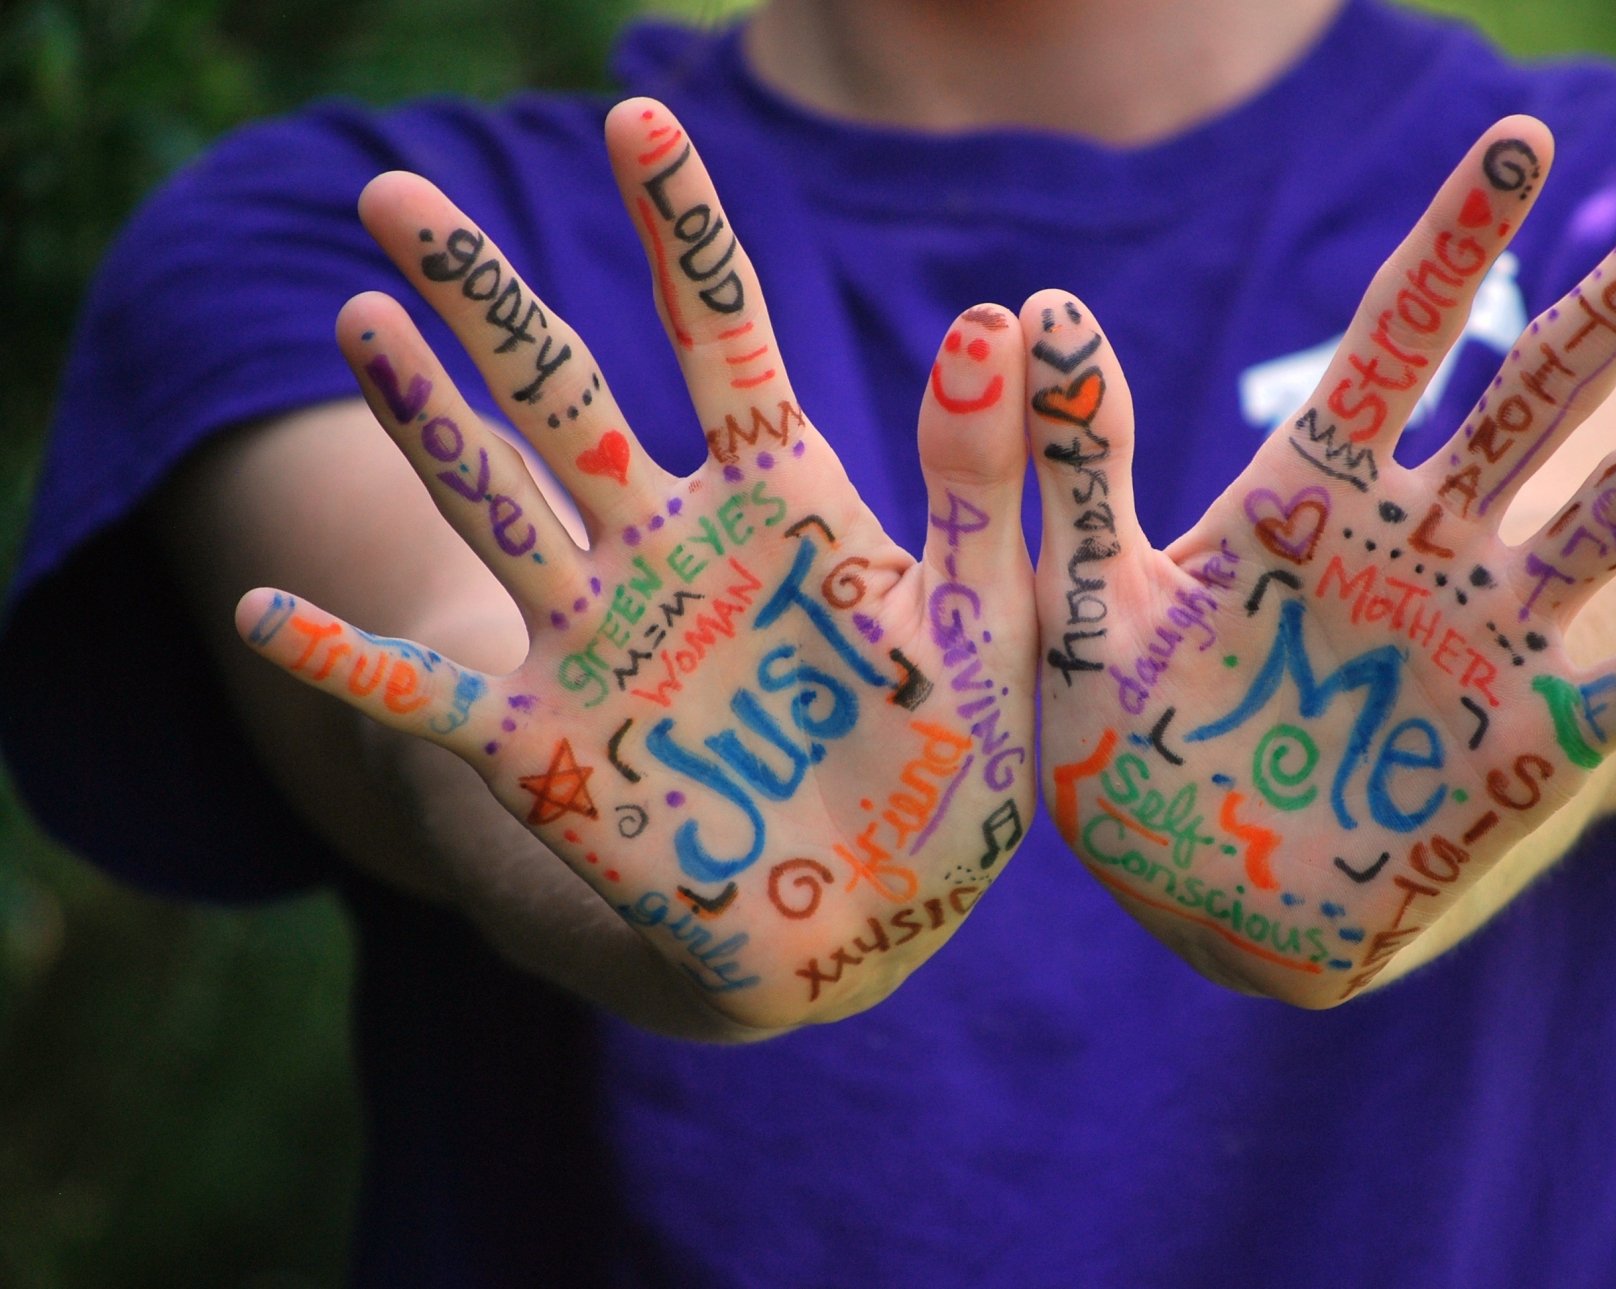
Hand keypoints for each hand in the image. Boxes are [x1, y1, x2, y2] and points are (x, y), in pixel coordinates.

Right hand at [235, 100, 1035, 1028]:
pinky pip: (426, 698)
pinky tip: (265, 619)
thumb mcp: (985, 621)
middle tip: (398, 192)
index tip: (638, 114)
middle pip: (560, 393)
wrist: (870, 918)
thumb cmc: (944, 765)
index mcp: (779, 502)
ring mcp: (595, 638)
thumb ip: (980, 482)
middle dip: (485, 297)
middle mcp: (666, 545)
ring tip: (357, 316)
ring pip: (490, 502)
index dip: (680, 230)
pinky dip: (349, 666)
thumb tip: (997, 316)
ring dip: (421, 419)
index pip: (719, 336)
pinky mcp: (545, 747)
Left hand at [1024, 117, 1615, 1006]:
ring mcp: (1483, 634)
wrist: (1195, 888)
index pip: (1395, 343)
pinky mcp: (1524, 741)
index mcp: (1313, 498)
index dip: (1455, 245)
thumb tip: (1036, 304)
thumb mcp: (1088, 601)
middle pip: (1540, 392)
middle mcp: (1418, 544)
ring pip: (1609, 515)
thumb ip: (1078, 466)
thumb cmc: (1133, 742)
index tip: (1519, 140)